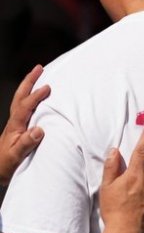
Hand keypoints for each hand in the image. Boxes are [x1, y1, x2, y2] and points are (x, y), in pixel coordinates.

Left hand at [0, 64, 49, 185]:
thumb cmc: (7, 164)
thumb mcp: (17, 156)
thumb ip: (27, 143)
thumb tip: (39, 129)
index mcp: (15, 126)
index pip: (25, 106)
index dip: (36, 96)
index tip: (47, 88)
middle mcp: (14, 122)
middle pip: (20, 97)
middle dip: (29, 81)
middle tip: (39, 68)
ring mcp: (15, 124)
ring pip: (21, 99)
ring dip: (29, 86)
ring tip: (39, 76)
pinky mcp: (18, 127)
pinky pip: (25, 107)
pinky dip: (30, 97)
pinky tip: (37, 98)